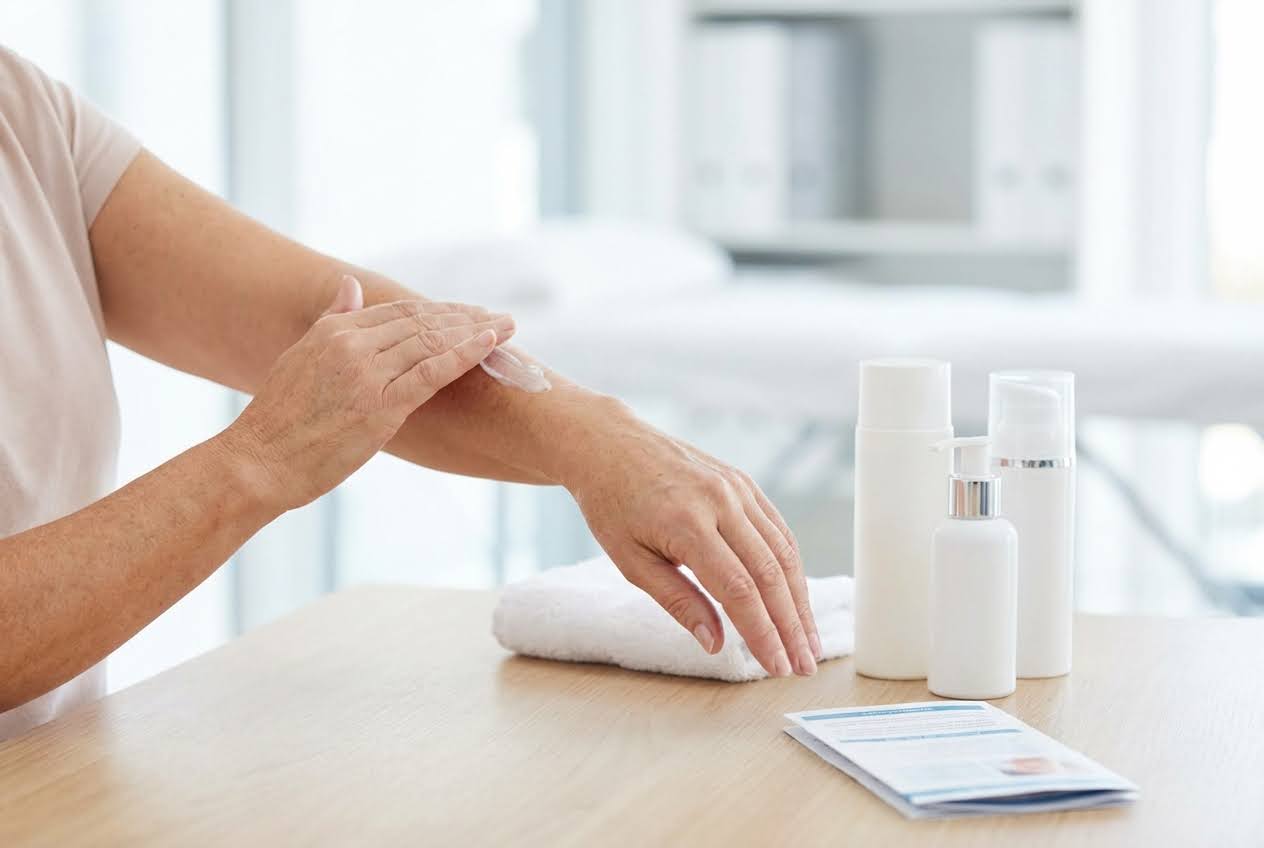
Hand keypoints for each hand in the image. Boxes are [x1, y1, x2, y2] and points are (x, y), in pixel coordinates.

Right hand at [223, 275, 511, 510]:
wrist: (258, 463)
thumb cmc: (278, 421)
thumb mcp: (300, 358)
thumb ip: (332, 320)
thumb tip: (351, 284)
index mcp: (334, 331)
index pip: (399, 311)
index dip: (439, 310)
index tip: (468, 312)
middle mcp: (352, 344)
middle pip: (422, 322)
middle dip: (465, 316)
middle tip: (499, 316)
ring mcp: (368, 374)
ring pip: (433, 341)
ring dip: (475, 331)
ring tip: (507, 326)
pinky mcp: (381, 406)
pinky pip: (433, 372)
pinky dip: (465, 354)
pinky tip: (490, 343)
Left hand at [563, 411, 819, 677]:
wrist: (609, 445)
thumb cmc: (612, 505)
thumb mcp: (630, 561)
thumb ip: (677, 601)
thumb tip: (715, 643)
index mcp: (687, 524)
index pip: (739, 591)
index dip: (763, 633)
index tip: (777, 666)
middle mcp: (720, 502)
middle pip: (770, 574)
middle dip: (792, 625)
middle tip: (804, 665)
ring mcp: (736, 488)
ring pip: (783, 552)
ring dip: (800, 600)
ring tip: (808, 640)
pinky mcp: (743, 482)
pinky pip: (777, 528)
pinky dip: (791, 566)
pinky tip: (796, 596)